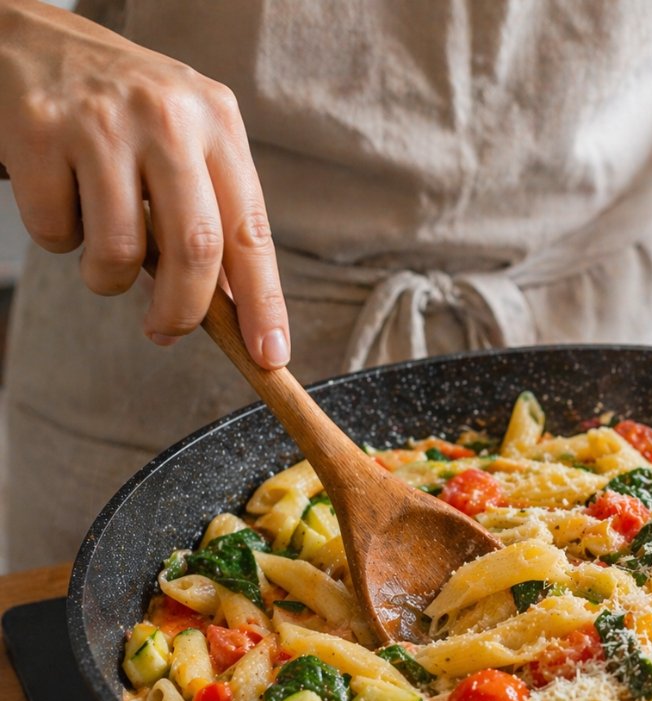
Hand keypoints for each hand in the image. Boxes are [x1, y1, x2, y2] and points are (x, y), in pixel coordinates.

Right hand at [0, 0, 288, 366]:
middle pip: (195, 250)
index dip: (263, 303)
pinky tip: (58, 199)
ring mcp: (101, 120)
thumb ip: (209, 215)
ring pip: (120, 252)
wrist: (22, 37)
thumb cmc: (119, 113)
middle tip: (166, 332)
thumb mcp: (182, 142)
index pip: (251, 232)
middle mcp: (168, 115)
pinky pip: (57, 233)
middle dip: (184, 311)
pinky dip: (58, 238)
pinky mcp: (38, 129)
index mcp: (217, 122)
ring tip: (99, 248)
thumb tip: (231, 311)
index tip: (269, 355)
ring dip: (108, 278)